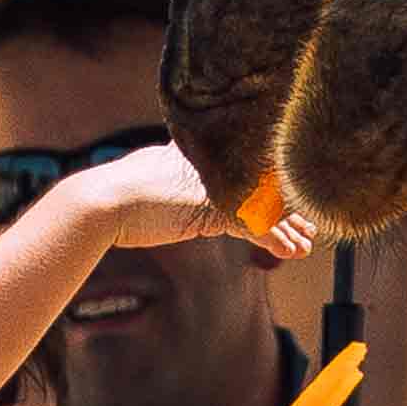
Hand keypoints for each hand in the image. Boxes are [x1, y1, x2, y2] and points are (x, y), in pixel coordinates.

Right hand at [48, 141, 319, 258]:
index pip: (243, 167)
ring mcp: (211, 183)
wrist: (99, 205)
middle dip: (285, 208)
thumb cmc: (118, 197)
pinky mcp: (210, 207)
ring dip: (287, 227)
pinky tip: (289, 254)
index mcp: (195, 151)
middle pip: (259, 184)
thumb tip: (176, 184)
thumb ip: (173, 177)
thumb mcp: (153, 178)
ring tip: (305, 244)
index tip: (284, 201)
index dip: (266, 186)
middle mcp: (208, 163)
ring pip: (261, 205)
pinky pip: (253, 226)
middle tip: (307, 225)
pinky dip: (274, 241)